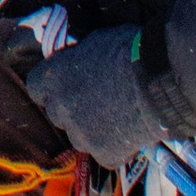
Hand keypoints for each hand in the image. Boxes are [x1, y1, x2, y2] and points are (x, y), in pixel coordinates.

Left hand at [29, 23, 173, 176]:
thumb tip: (78, 60)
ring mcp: (81, 135)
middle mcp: (61, 109)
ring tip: (118, 116)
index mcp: (53, 78)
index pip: (36, 88)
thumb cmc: (130, 51)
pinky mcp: (104, 153)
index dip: (52, 87)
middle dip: (73, 109)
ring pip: (80, 136)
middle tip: (98, 101)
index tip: (67, 85)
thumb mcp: (95, 42)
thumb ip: (78, 58)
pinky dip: (116, 147)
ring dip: (93, 129)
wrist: (159, 81)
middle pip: (58, 114)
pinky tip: (132, 132)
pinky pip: (105, 153)